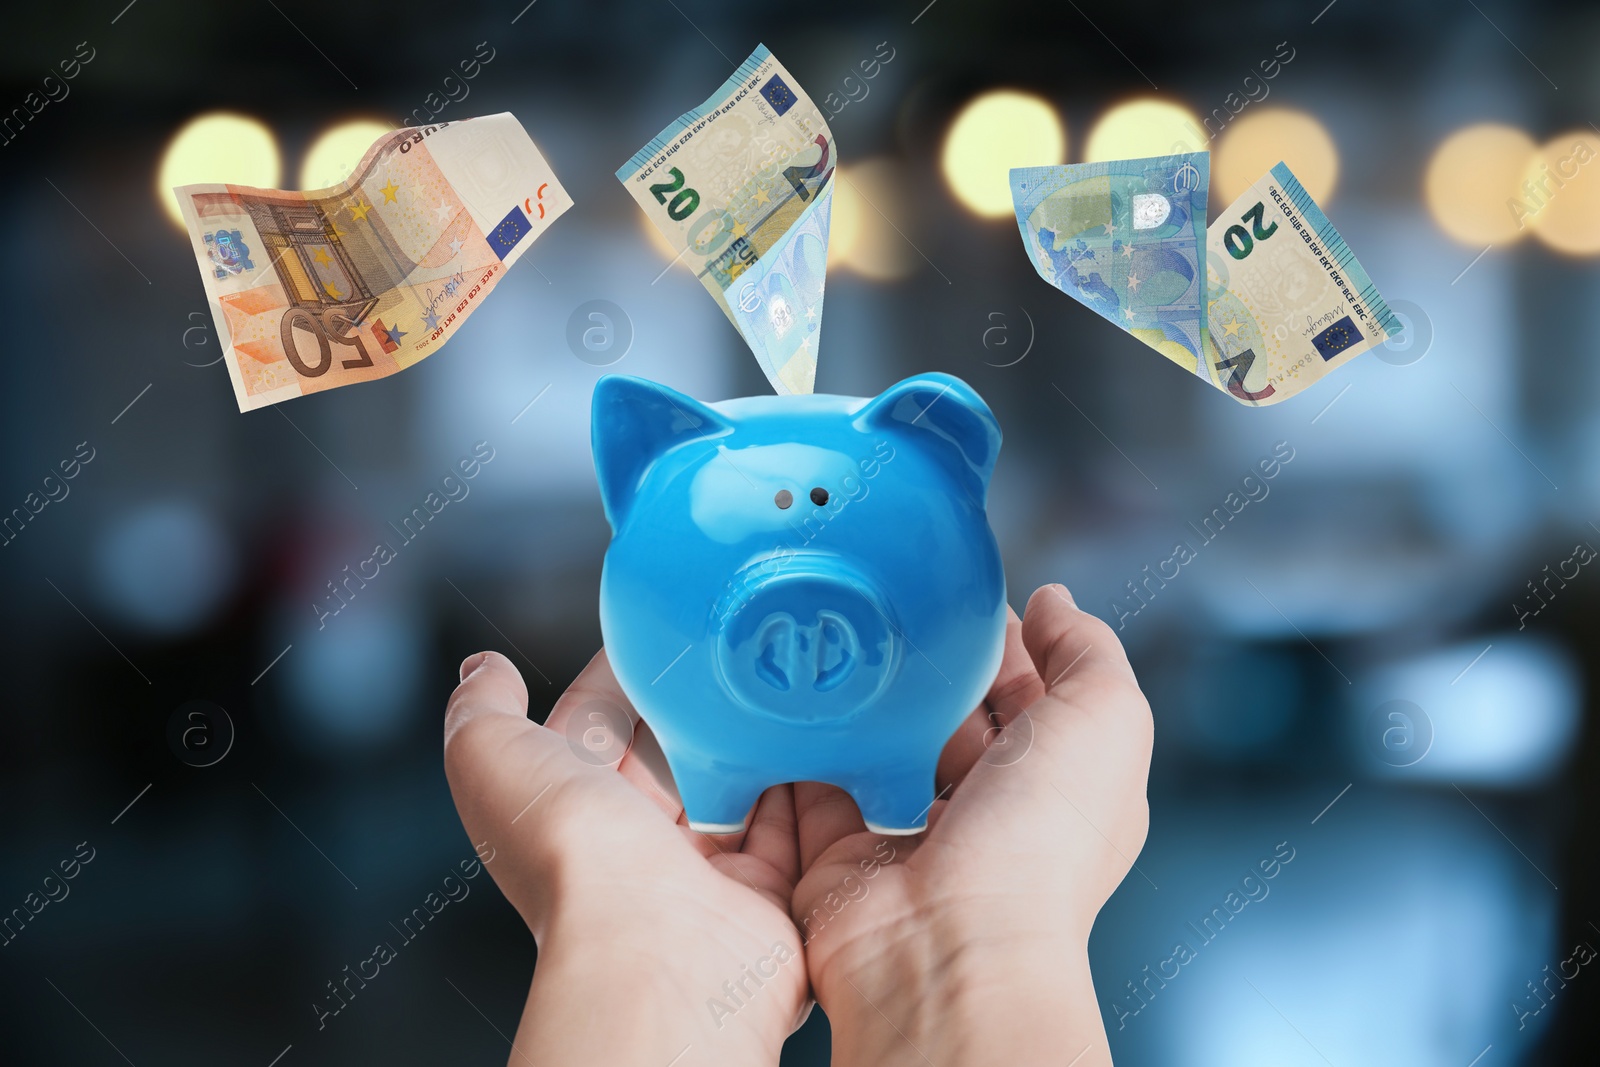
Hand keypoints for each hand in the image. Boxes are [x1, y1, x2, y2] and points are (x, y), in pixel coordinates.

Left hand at [444, 649, 808, 1066]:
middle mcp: (633, 842)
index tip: (669, 623)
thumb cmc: (573, 858)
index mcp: (569, 806)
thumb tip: (481, 668)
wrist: (657, 953)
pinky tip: (824, 743)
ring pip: (740, 787)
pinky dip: (811, 789)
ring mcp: (701, 872)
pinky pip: (795, 831)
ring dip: (764, 740)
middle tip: (746, 646)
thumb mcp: (492, 759)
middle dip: (707, 703)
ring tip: (792, 682)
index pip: (598, 720)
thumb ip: (482, 709)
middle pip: (677, 752)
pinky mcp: (764, 893)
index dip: (627, 669)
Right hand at [789, 584, 1153, 1066]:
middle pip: (951, 713)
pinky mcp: (843, 848)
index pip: (1029, 694)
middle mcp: (987, 809)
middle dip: (927, 662)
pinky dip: (806, 744)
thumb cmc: (1040, 844)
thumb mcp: (1105, 720)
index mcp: (1058, 781)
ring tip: (840, 639)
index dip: (1004, 641)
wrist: (947, 944)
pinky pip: (816, 780)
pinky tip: (800, 694)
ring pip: (882, 740)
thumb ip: (1088, 652)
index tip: (967, 593)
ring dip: (865, 696)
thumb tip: (1053, 605)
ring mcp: (912, 830)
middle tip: (894, 608)